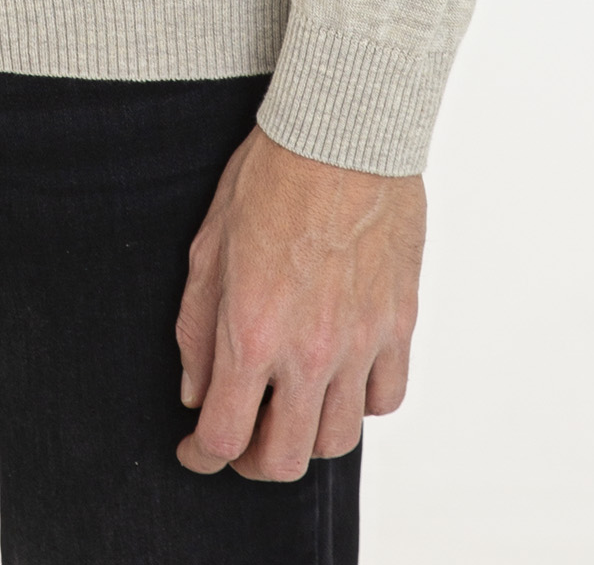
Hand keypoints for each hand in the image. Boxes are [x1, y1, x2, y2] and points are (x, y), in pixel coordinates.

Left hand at [174, 126, 424, 480]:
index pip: (225, 436)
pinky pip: (386, 398)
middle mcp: (308, 352)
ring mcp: (360, 343)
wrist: (341, 132)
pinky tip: (341, 379)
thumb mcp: (208, 245)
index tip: (196, 450)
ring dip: (308, 436)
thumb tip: (194, 388)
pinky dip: (361, 402)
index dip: (203, 455)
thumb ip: (196, 328)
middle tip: (242, 439)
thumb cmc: (271, 174)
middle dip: (253, 460)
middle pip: (285, 458)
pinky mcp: (399, 323)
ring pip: (339, 440)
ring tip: (292, 410)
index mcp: (251, 332)